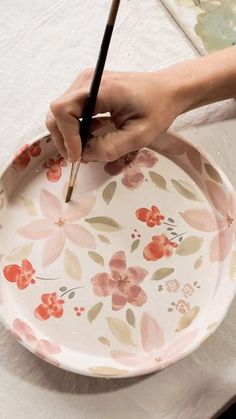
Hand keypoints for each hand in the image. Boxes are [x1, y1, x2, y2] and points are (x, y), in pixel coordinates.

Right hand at [46, 68, 185, 162]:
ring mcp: (85, 84)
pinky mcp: (87, 89)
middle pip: (57, 113)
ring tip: (88, 148)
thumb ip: (110, 148)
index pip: (63, 110)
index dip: (66, 137)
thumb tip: (85, 155)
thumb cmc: (158, 109)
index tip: (78, 156)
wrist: (168, 90)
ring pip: (61, 114)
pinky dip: (76, 129)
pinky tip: (92, 136)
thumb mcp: (139, 135)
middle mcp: (87, 81)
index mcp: (101, 89)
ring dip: (70, 136)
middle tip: (80, 158)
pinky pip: (71, 111)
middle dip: (64, 140)